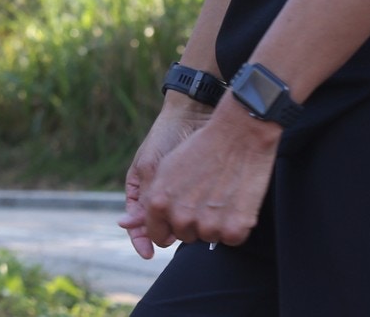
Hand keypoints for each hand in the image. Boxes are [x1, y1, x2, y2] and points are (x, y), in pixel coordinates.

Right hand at [118, 98, 213, 259]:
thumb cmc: (166, 135)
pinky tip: (201, 219)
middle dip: (165, 231)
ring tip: (189, 227)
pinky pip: (194, 209)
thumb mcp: (151, 166)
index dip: (142, 239)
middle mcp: (159, 193)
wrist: (194, 112)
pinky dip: (196, 216)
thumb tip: (128, 225)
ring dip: (182, 226)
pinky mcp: (198, 188)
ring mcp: (178, 191)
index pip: (139, 222)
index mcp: (141, 189)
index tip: (149, 254)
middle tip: (174, 234)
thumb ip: (145, 196)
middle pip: (160, 225)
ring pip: (178, 220)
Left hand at [140, 100, 280, 249]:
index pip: (158, 235)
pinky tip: (239, 202)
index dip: (171, 227)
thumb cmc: (204, 144)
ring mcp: (207, 225)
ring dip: (217, 224)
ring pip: (210, 238)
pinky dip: (237, 226)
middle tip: (209, 196)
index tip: (185, 217)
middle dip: (196, 222)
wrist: (240, 130)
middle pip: (186, 237)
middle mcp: (180, 218)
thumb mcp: (167, 168)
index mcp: (159, 204)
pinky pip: (232, 239)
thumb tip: (129, 223)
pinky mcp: (233, 228)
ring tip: (225, 195)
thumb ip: (151, 198)